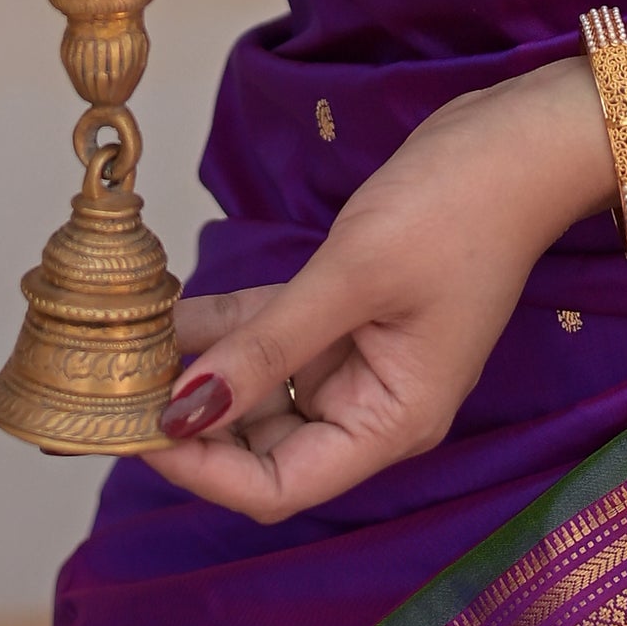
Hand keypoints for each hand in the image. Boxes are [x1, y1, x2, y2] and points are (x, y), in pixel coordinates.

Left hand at [148, 55, 626, 524]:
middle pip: (261, 445)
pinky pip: (270, 335)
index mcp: (390, 421)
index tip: (134, 426)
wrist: (520, 140)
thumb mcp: (351, 277)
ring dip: (196, 369)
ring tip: (120, 348)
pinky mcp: (347, 313)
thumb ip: (265, 347)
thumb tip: (180, 411)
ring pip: (258, 387)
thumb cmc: (458, 211)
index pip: (277, 485)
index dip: (201, 469)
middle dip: (188, 418)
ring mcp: (359, 360)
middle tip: (106, 385)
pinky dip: (222, 326)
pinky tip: (162, 312)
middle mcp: (372, 405)